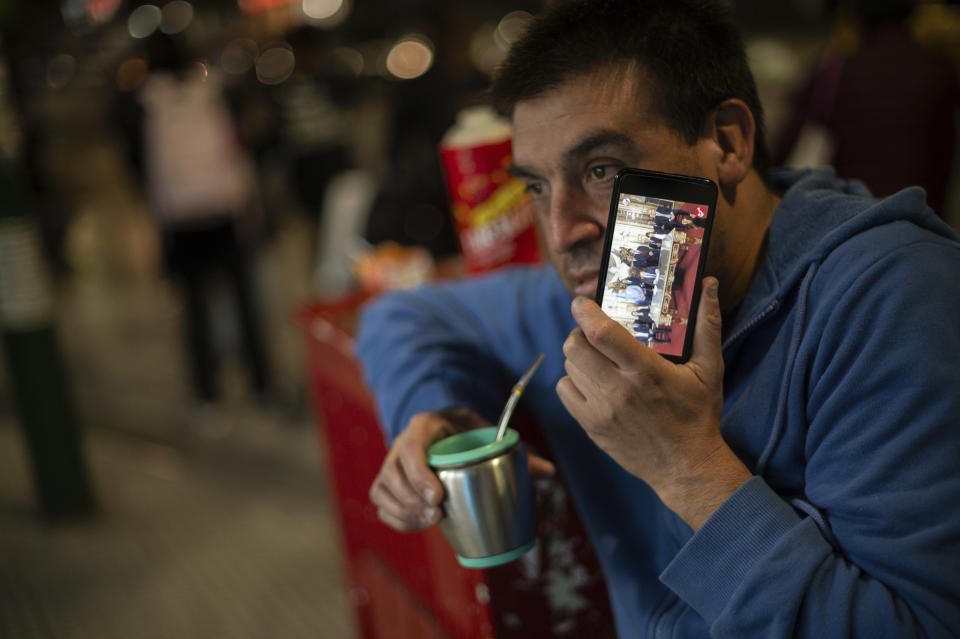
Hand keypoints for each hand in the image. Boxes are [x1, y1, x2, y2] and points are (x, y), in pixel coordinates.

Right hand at [369, 408, 555, 531]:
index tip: (439, 498)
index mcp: (425, 425)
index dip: (420, 474)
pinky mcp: (388, 482)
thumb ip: (516, 452)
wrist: (448, 427)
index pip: (412, 446)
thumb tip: (550, 472)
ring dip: (404, 511)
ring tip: (432, 522)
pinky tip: (420, 525)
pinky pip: (381, 503)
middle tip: (438, 516)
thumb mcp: (489, 433)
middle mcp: (402, 442)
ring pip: (383, 489)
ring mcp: (392, 463)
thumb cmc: (470, 431)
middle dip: (412, 499)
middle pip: (393, 472)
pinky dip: (397, 518)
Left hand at [556, 278, 750, 528]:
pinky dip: (572, 381)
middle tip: (593, 332)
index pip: (601, 332)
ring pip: (568, 367)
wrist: (686, 468)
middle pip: (575, 346)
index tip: (582, 301)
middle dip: (579, 332)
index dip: (584, 311)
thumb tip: (711, 284)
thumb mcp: (709, 370)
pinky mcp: (591, 426)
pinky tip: (591, 381)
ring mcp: (600, 410)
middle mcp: (618, 390)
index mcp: (645, 371)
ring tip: (597, 358)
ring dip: (578, 356)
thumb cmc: (698, 416)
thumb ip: (707, 325)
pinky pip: (564, 391)